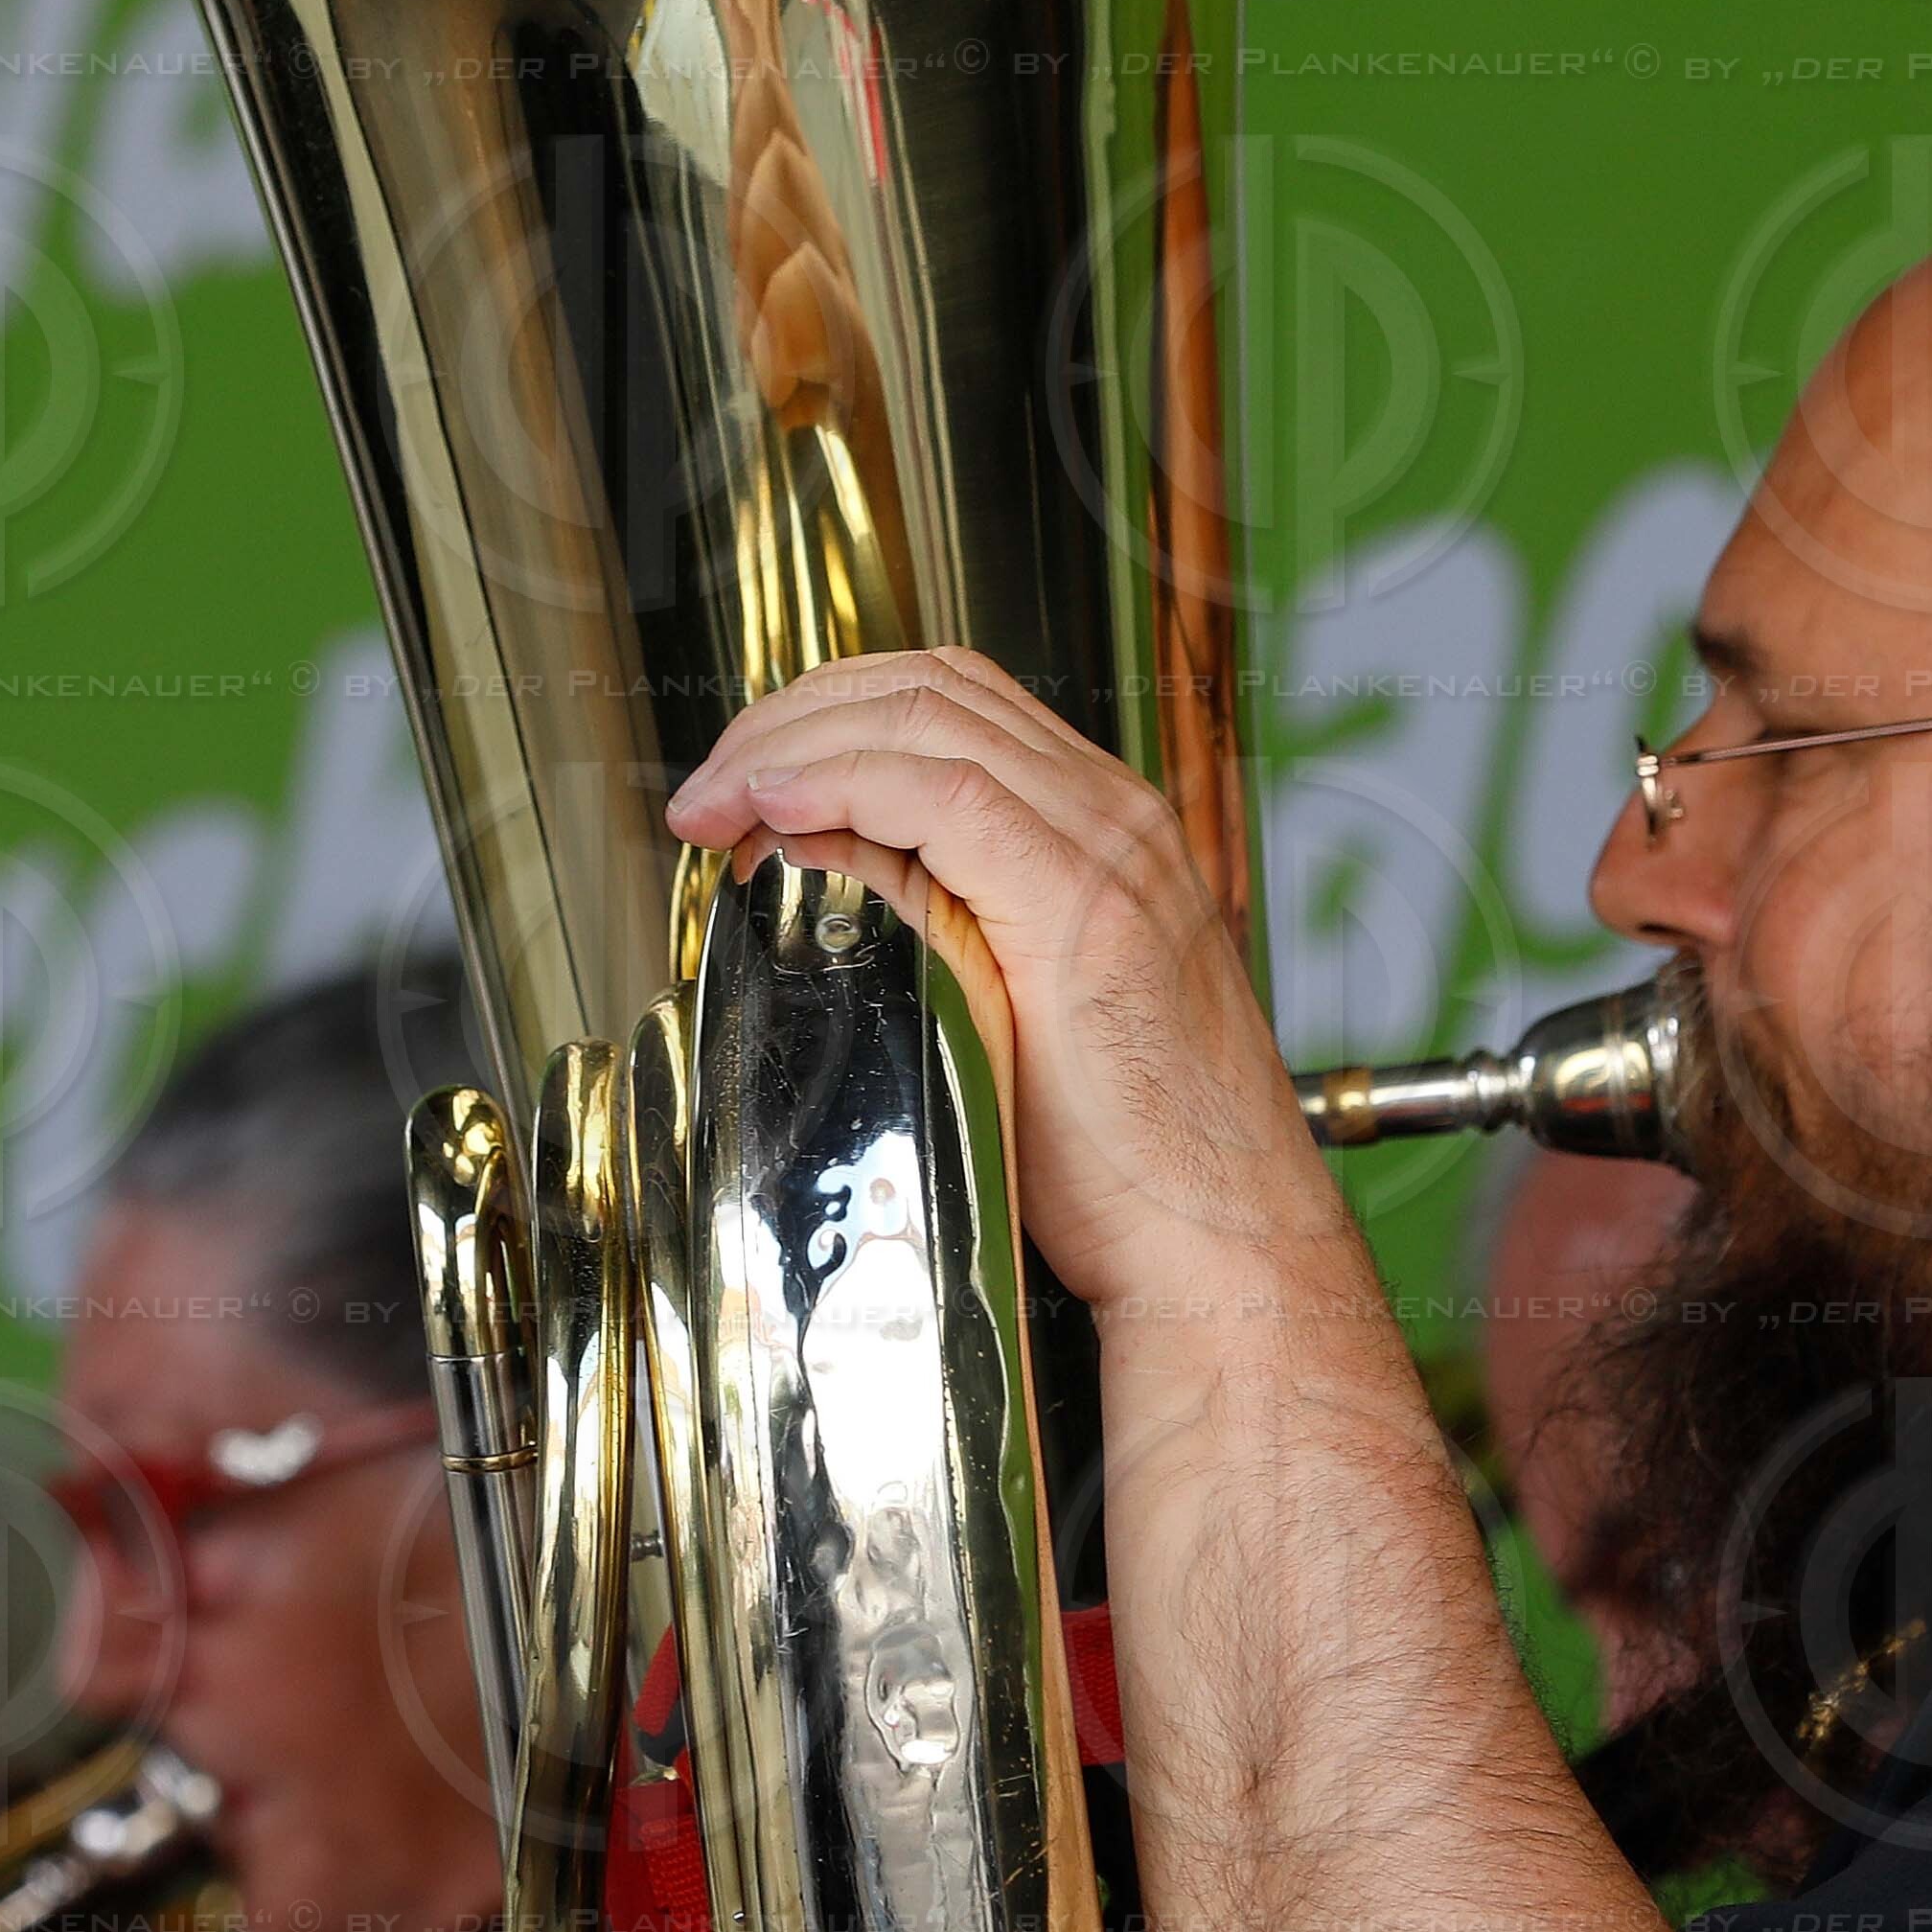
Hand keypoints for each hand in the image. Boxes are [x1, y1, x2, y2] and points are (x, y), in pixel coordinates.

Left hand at [661, 648, 1364, 1318]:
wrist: (1222, 1243)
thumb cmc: (1123, 1163)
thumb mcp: (1004, 1007)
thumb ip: (929, 920)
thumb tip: (807, 863)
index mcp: (1101, 831)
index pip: (950, 704)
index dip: (830, 715)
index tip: (742, 777)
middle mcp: (1113, 818)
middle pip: (929, 688)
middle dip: (794, 714)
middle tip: (709, 785)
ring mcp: (1109, 851)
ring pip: (929, 718)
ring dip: (796, 740)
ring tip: (718, 800)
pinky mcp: (1085, 908)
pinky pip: (944, 793)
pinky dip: (842, 779)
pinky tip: (775, 807)